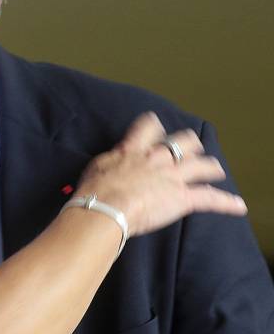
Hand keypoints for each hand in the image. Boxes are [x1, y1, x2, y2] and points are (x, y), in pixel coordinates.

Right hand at [73, 112, 247, 236]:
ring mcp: (172, 177)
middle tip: (191, 149)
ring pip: (202, 165)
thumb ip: (112, 160)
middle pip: (183, 141)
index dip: (154, 125)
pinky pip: (210, 199)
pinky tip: (238, 206)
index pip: (149, 127)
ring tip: (216, 171)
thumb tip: (114, 162)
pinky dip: (226, 203)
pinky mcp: (183, 197)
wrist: (104, 208)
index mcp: (134, 149)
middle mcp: (157, 159)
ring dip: (211, 168)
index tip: (156, 127)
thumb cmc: (94, 190)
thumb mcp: (97, 167)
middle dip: (190, 144)